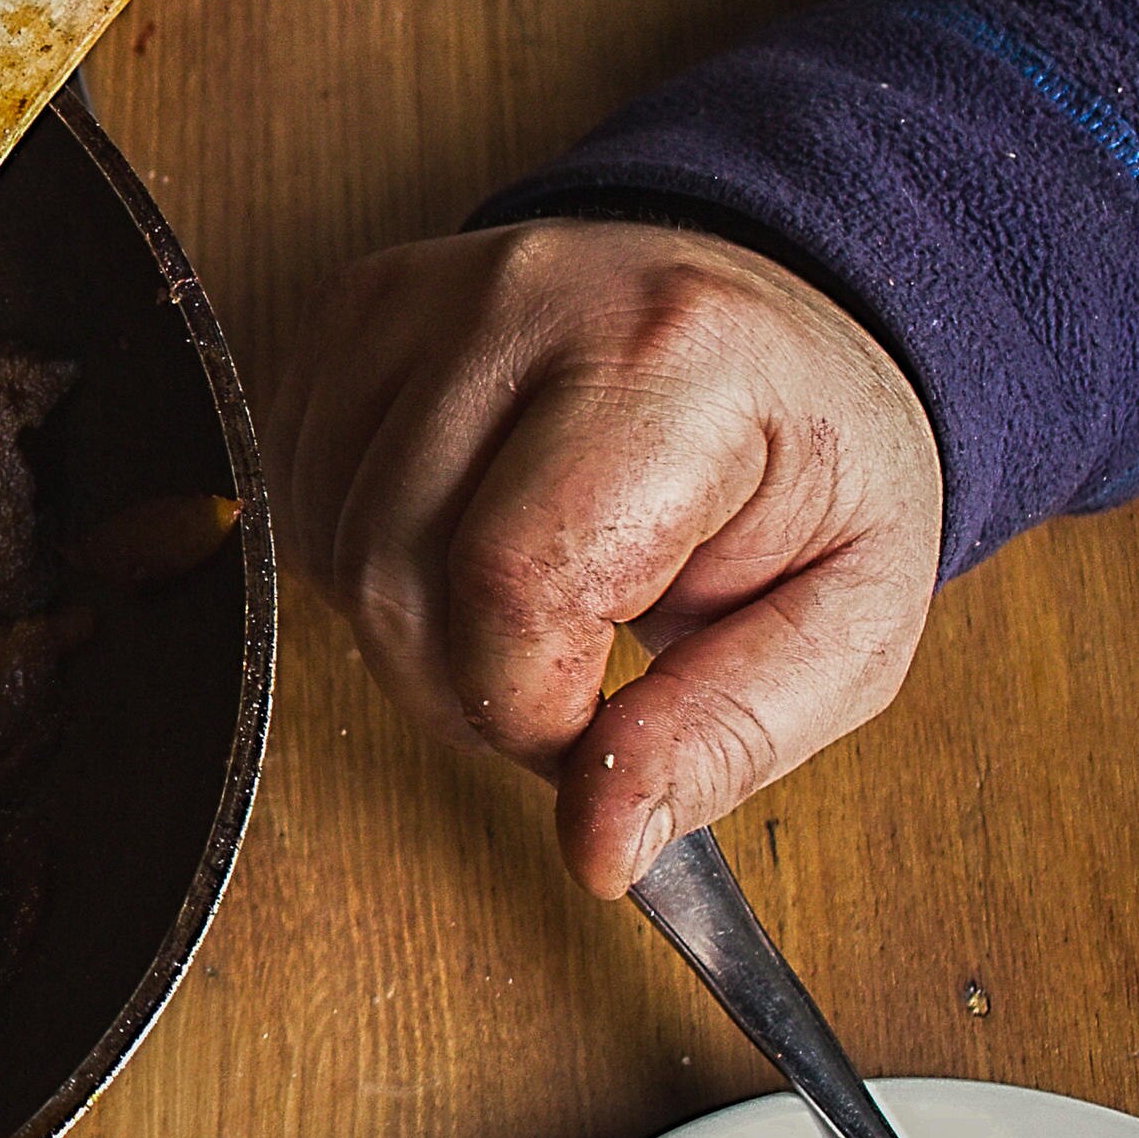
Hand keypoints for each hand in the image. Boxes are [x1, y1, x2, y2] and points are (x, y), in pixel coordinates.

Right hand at [275, 218, 948, 894]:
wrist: (774, 318)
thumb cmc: (816, 461)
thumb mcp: (844, 624)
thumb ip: (724, 738)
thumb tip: (598, 843)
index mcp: (674, 364)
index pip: (512, 580)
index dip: (528, 708)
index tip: (589, 732)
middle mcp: (528, 301)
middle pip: (396, 569)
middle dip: (463, 688)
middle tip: (560, 688)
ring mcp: (424, 294)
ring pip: (331, 540)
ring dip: (407, 627)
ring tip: (519, 613)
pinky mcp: (355, 306)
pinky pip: (294, 482)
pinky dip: (359, 559)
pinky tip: (453, 551)